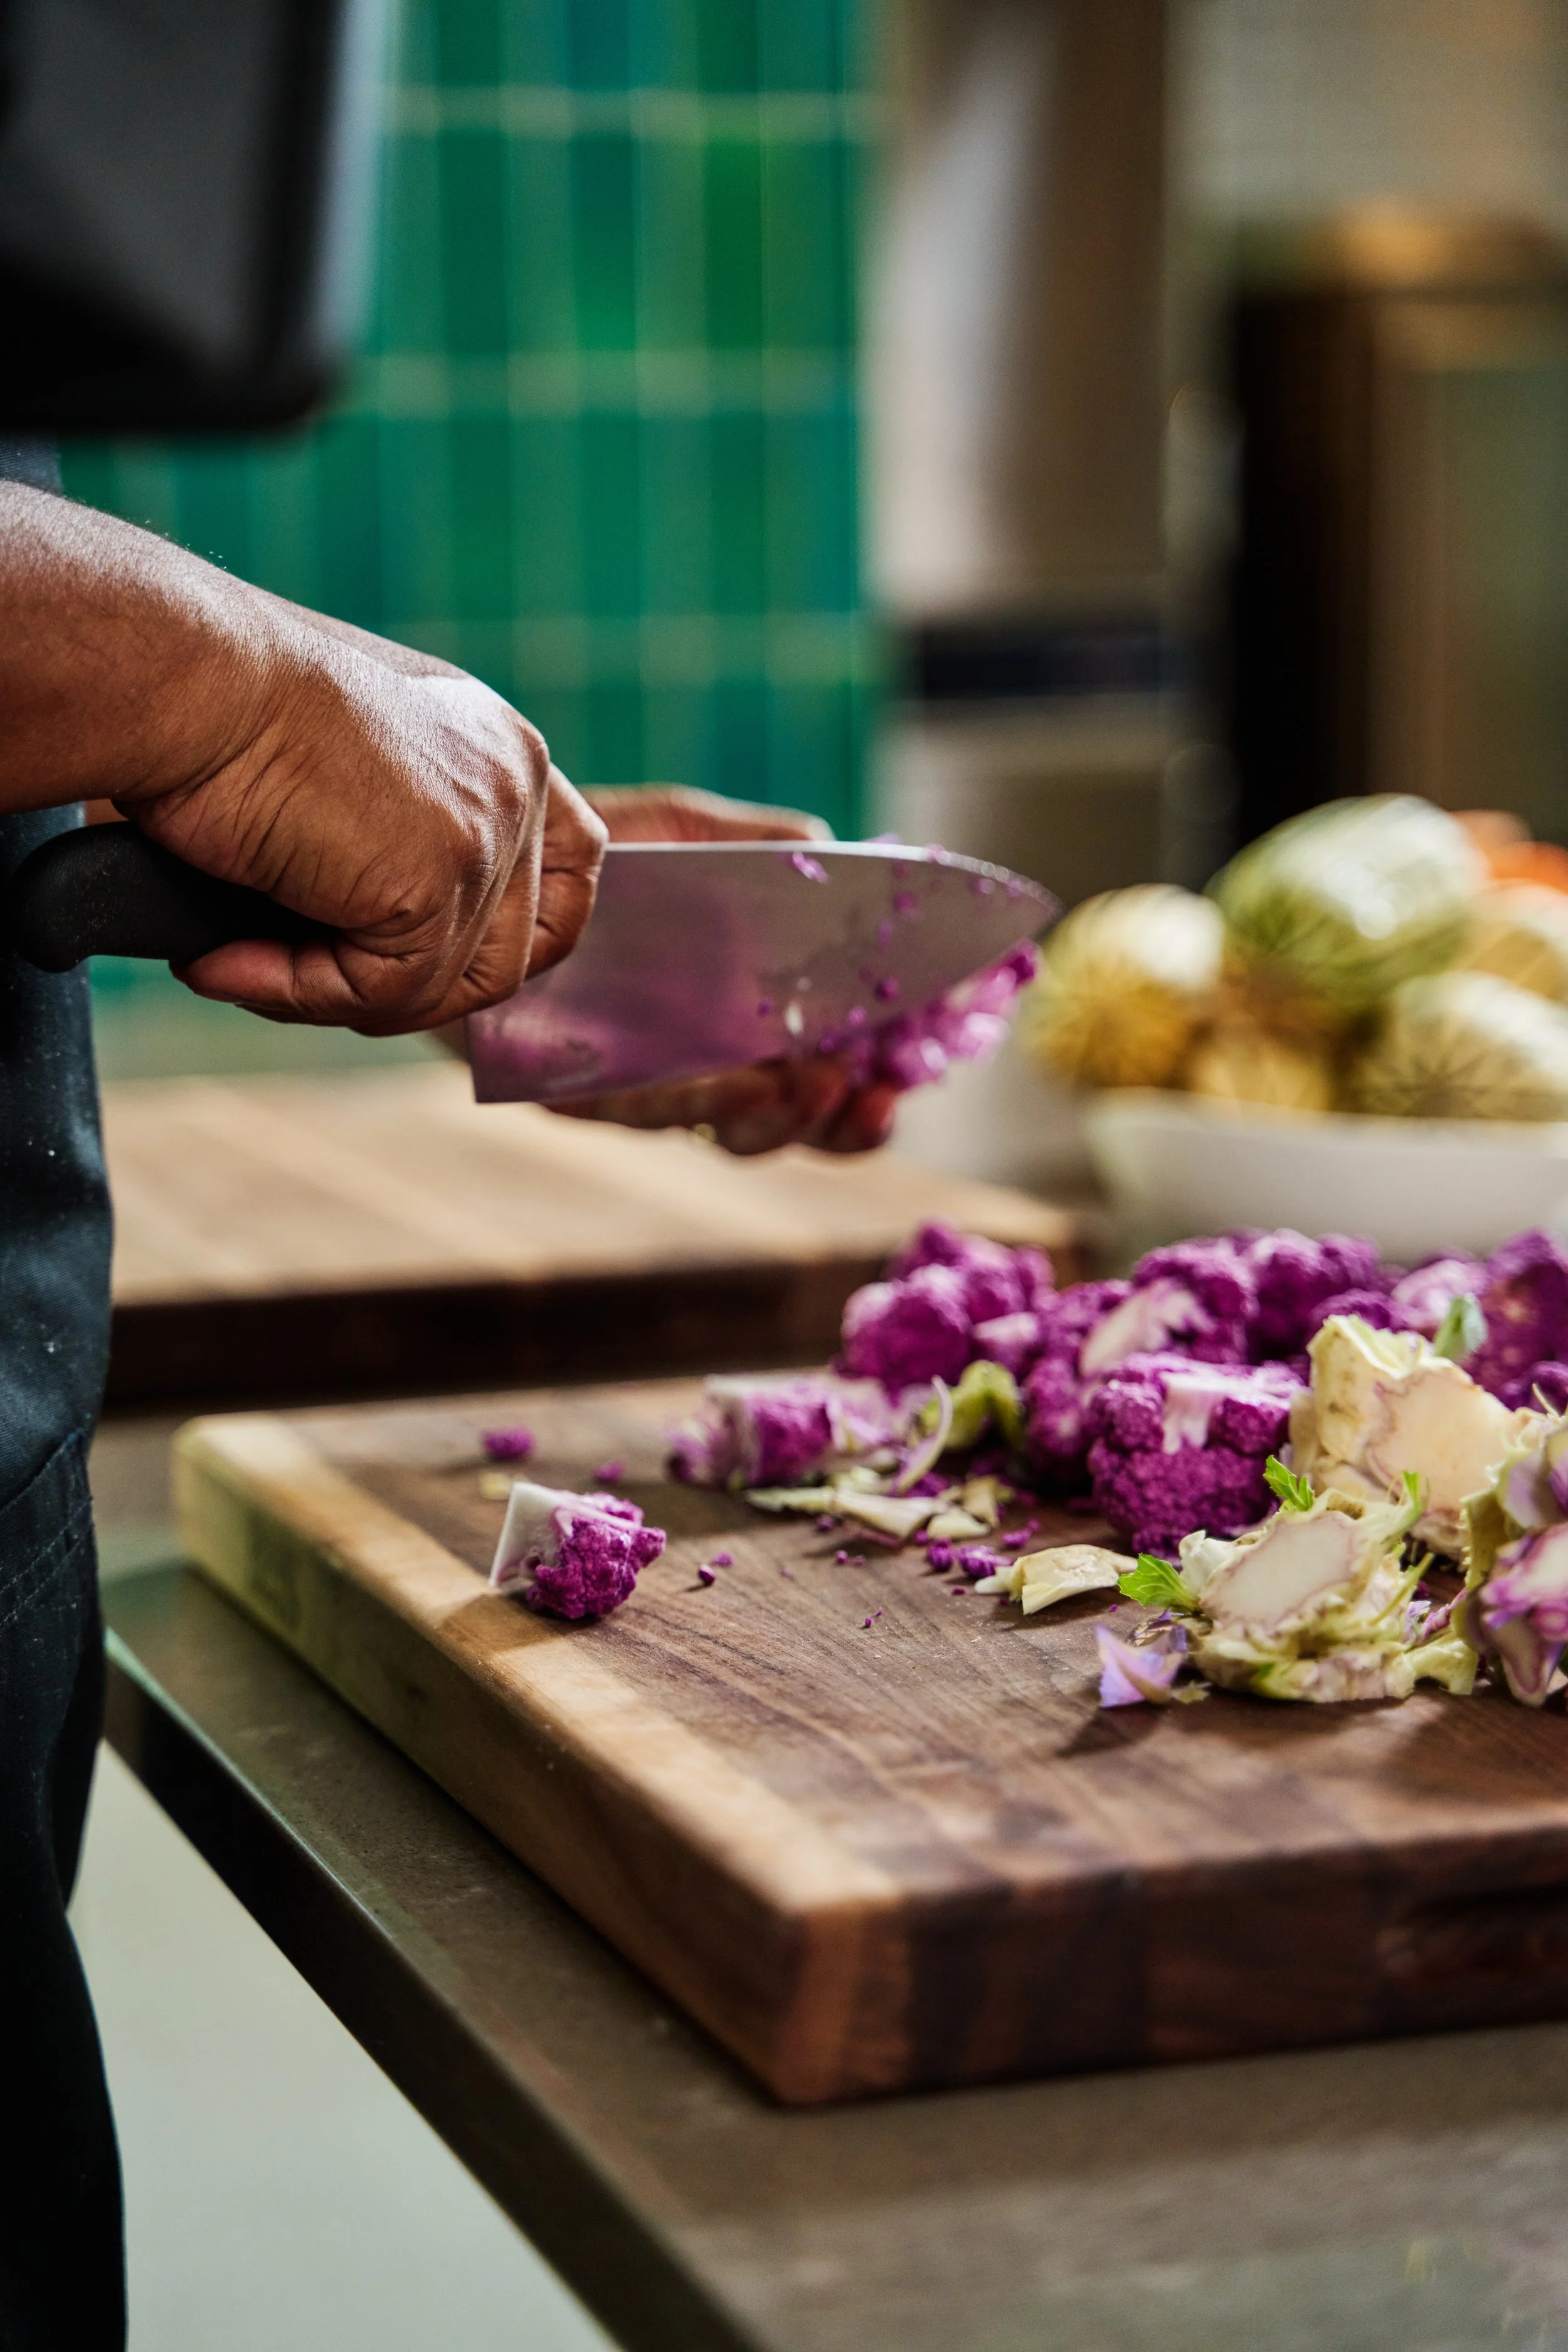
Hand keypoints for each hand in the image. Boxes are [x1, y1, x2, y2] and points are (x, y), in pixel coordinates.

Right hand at [0, 485, 606, 1032]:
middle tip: (297, 972)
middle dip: (406, 987)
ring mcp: (486, 831)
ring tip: (243, 962)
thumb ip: (394, 830)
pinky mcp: (438, 879)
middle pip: (512, 952)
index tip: (434, 969)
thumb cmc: (219, 708)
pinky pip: (386, 993)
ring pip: (444, 987)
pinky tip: (225, 960)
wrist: (180, 675)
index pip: (572, 867)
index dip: (521, 937)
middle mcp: (511, 780)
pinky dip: (299, 994)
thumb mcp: (341, 763)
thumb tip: (380, 935)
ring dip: (338, 996)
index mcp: (497, 745)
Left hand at [552, 785, 898, 1155]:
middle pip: (787, 1124)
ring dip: (784, 1114)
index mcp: (738, 1019)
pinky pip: (646, 1110)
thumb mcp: (687, 830)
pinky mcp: (572, 1092)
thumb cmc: (591, 848)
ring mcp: (637, 1085)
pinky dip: (704, 1098)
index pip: (823, 1076)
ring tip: (823, 1082)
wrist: (484, 855)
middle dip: (842, 1123)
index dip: (873, 1089)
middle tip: (878, 1097)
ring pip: (726, 1130)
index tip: (913, 1072)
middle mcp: (694, 1066)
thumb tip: (848, 856)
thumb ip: (768, 848)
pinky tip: (745, 1079)